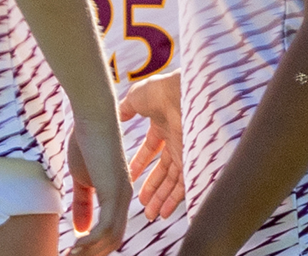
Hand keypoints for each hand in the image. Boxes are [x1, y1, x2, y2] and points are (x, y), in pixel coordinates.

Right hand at [67, 114, 130, 255]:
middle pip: (113, 241)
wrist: (92, 115)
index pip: (112, 233)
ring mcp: (122, 195)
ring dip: (89, 251)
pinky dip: (91, 240)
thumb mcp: (81, 178)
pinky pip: (107, 227)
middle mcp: (125, 198)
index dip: (94, 247)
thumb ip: (82, 203)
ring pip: (111, 238)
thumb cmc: (86, 140)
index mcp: (119, 195)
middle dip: (92, 254)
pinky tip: (76, 244)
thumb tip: (80, 230)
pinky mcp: (115, 190)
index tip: (74, 253)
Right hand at [119, 71, 184, 218]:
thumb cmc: (159, 91)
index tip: (130, 177)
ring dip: (160, 199)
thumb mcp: (136, 98)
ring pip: (172, 181)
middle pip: (163, 170)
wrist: (179, 93)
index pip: (151, 149)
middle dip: (152, 188)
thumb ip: (126, 109)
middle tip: (142, 205)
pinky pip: (183, 186)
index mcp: (162, 123)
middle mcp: (175, 139)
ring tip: (150, 215)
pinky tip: (164, 213)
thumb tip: (116, 114)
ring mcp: (184, 151)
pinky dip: (173, 200)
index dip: (140, 164)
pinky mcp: (190, 161)